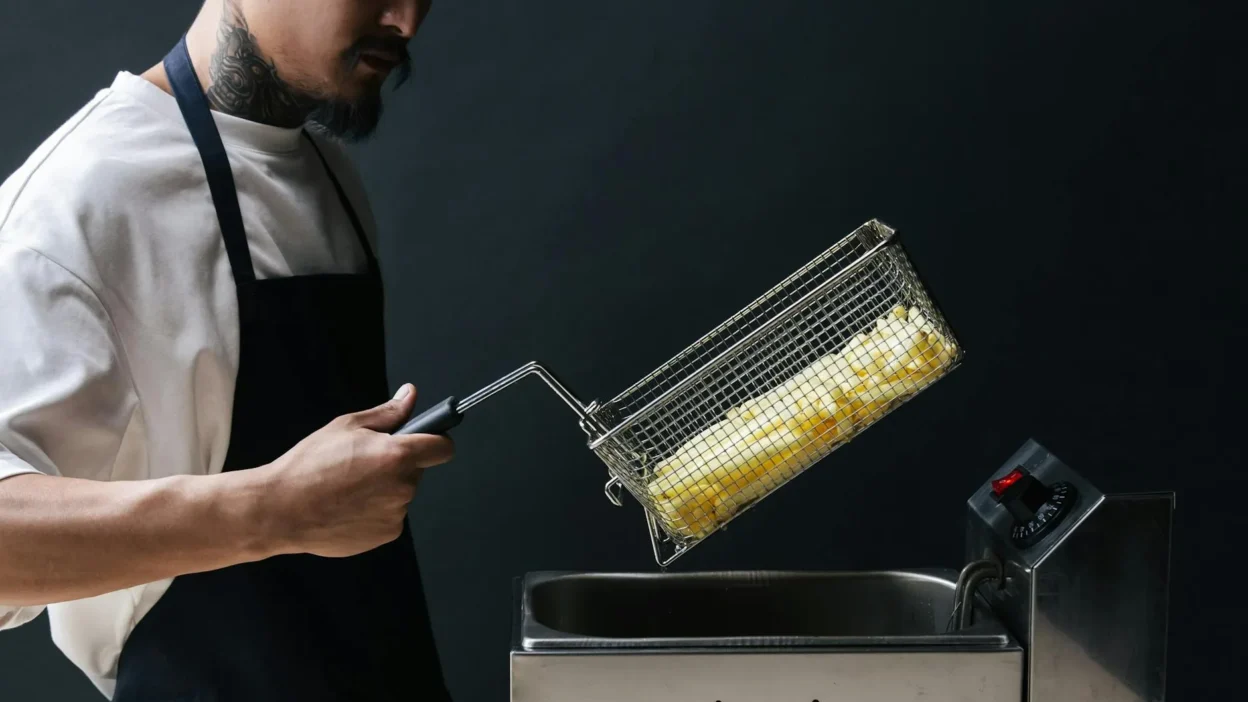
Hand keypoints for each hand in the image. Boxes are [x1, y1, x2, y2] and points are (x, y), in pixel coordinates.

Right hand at [256, 384, 453, 557]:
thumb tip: (410, 396)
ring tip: (348, 486)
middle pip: (416, 470)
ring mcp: (396, 513)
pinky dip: (374, 511)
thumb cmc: (309, 466)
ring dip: (384, 489)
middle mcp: (402, 487)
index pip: (443, 448)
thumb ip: (388, 413)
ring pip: (400, 494)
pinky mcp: (386, 534)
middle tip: (363, 462)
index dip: (436, 441)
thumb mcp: (347, 426)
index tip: (426, 440)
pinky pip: (389, 516)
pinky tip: (347, 505)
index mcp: (397, 455)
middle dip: (397, 464)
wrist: (281, 509)